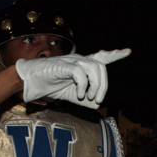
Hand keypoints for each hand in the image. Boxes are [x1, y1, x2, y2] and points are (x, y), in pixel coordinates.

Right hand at [15, 49, 130, 107]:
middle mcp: (79, 60)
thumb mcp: (71, 96)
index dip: (114, 55)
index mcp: (82, 66)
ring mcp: (71, 61)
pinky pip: (80, 73)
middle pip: (101, 66)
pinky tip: (79, 94)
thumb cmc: (50, 86)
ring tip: (89, 97)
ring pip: (94, 67)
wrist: (29, 82)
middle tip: (98, 99)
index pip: (101, 57)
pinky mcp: (63, 65)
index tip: (127, 51)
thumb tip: (97, 104)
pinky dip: (82, 86)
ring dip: (96, 85)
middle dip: (104, 84)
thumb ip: (85, 99)